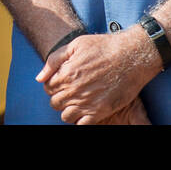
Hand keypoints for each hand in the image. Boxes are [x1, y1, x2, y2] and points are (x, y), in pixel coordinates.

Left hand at [36, 29, 161, 123]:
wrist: (131, 55)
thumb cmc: (103, 46)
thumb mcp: (75, 45)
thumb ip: (53, 61)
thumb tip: (39, 78)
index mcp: (66, 74)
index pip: (48, 88)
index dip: (53, 84)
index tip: (62, 81)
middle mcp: (74, 90)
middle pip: (55, 102)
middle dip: (60, 97)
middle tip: (71, 90)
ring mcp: (87, 102)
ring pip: (66, 116)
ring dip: (69, 109)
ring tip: (78, 101)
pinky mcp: (101, 111)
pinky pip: (82, 124)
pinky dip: (81, 120)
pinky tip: (87, 109)